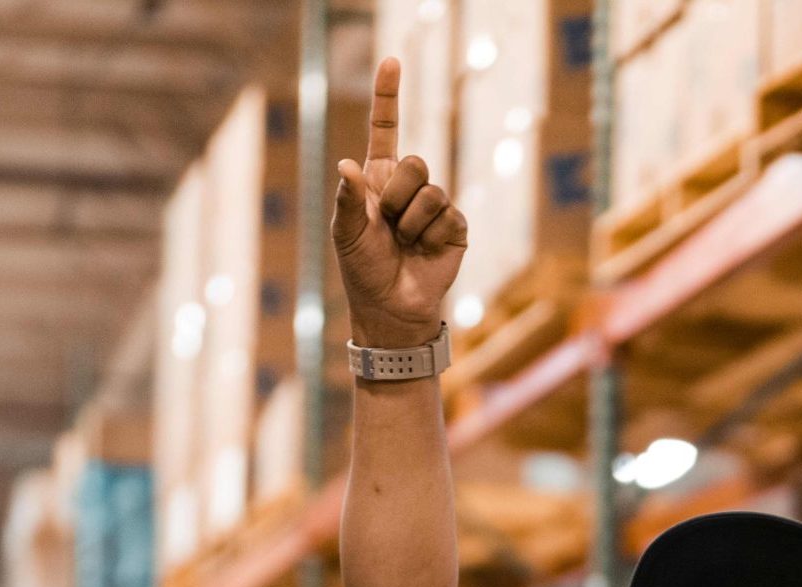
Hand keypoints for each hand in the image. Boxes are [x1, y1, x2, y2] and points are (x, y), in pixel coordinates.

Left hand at [333, 57, 466, 349]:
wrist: (391, 308)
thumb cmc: (363, 269)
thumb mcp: (345, 233)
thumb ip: (347, 199)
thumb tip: (347, 166)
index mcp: (379, 179)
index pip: (385, 129)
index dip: (388, 97)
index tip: (393, 63)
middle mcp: (408, 188)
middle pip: (415, 161)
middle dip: (398, 194)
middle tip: (388, 223)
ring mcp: (434, 208)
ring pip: (430, 189)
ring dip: (411, 220)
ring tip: (404, 242)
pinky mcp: (455, 228)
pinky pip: (447, 215)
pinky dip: (430, 235)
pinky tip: (424, 251)